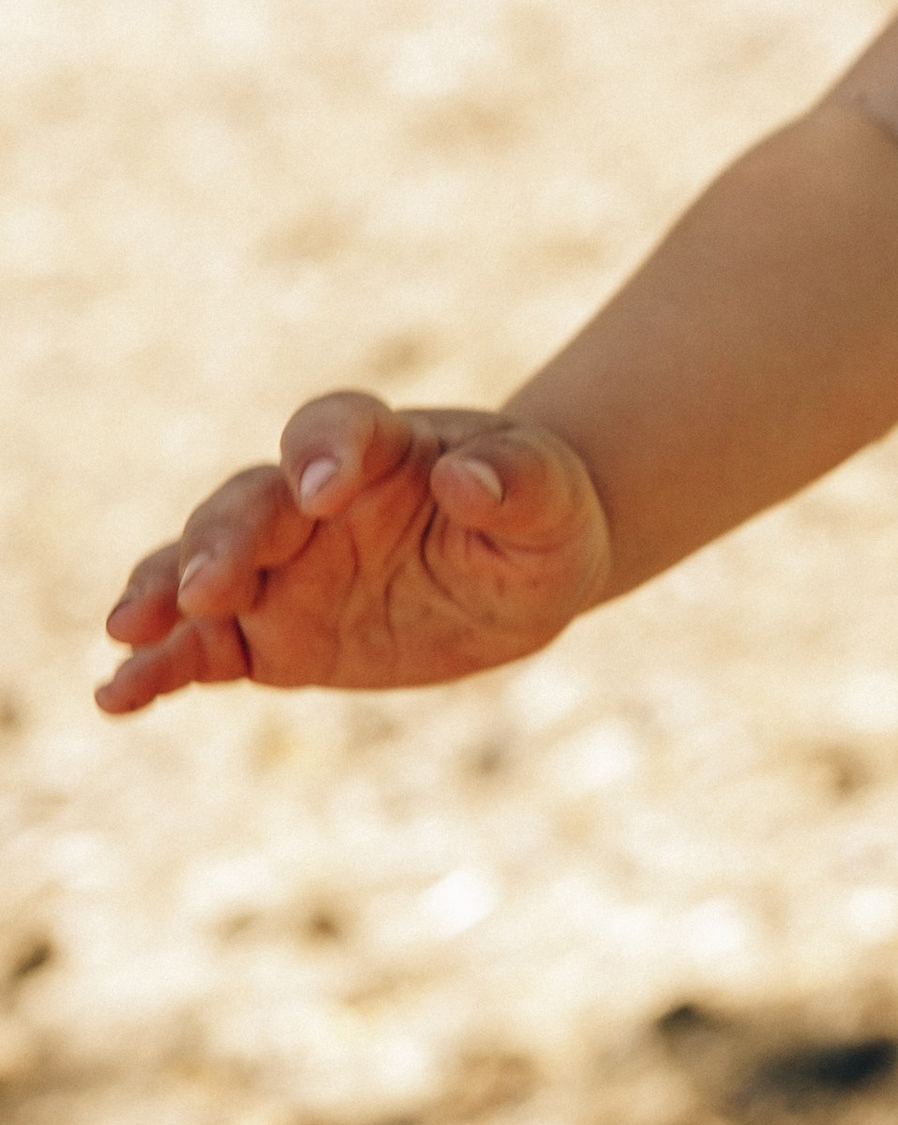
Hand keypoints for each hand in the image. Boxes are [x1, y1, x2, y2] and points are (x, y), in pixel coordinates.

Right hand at [96, 393, 610, 715]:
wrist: (521, 569)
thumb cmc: (540, 518)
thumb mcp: (554, 500)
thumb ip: (517, 480)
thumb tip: (469, 479)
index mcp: (381, 446)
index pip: (335, 430)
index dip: (323, 451)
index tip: (322, 489)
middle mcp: (312, 498)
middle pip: (251, 504)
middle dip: (223, 541)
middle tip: (206, 588)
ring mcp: (281, 566)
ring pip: (204, 569)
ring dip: (165, 594)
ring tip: (127, 631)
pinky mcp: (269, 633)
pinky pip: (203, 646)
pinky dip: (158, 666)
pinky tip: (117, 694)